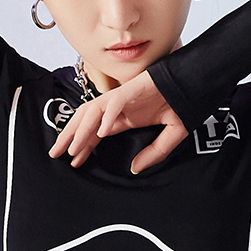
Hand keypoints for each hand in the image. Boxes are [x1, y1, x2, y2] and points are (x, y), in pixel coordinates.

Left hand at [46, 71, 187, 173]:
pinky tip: (102, 132)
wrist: (196, 81)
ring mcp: (123, 97)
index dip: (82, 146)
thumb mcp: (170, 136)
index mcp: (124, 117)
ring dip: (81, 130)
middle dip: (69, 137)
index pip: (95, 132)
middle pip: (86, 121)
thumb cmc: (183, 103)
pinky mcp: (132, 89)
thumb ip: (154, 152)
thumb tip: (136, 168)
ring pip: (93, 111)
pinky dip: (107, 116)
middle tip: (54, 154)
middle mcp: (118, 108)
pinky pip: (115, 102)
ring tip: (73, 149)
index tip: (73, 162)